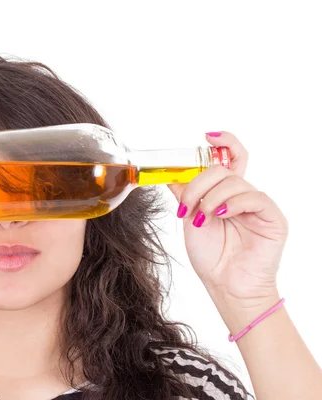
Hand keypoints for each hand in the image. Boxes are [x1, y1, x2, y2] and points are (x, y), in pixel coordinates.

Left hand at [167, 132, 287, 307]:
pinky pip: (253, 197)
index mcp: (225, 193)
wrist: (225, 285)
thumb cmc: (211, 256)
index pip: (230, 158)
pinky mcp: (272, 217)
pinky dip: (232, 203)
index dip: (223, 142)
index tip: (207, 136)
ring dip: (211, 197)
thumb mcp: (190, 220)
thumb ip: (186, 195)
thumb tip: (171, 175)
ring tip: (202, 218)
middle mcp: (242, 195)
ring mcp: (258, 205)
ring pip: (234, 182)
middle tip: (187, 206)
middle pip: (223, 169)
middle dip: (198, 183)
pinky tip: (220, 215)